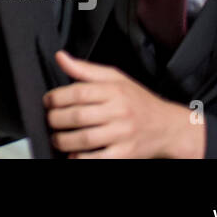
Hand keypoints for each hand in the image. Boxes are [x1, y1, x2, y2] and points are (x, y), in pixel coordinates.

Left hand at [45, 51, 205, 157]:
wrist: (168, 127)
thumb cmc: (138, 101)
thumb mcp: (115, 78)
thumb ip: (85, 69)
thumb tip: (60, 57)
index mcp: (115, 91)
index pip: (78, 92)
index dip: (56, 97)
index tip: (48, 101)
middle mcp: (119, 112)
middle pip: (78, 116)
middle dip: (56, 119)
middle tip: (50, 120)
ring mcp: (123, 135)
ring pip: (85, 139)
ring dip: (63, 140)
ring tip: (56, 138)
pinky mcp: (126, 154)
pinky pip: (98, 159)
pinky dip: (80, 158)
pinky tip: (72, 154)